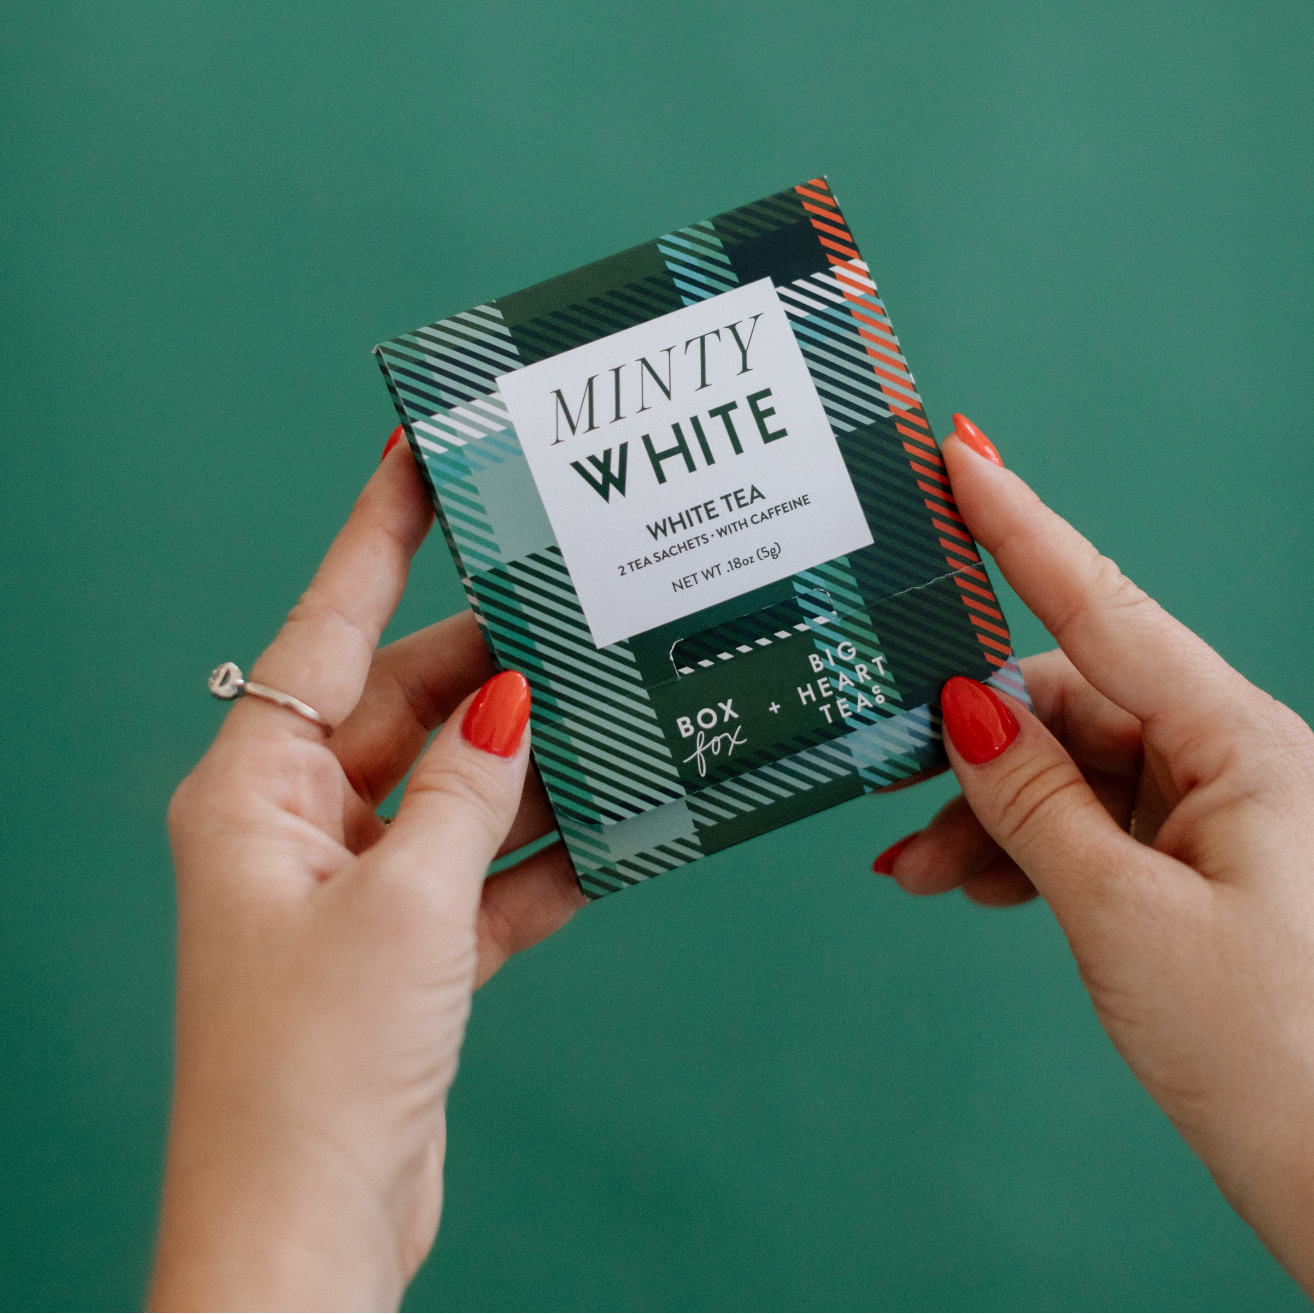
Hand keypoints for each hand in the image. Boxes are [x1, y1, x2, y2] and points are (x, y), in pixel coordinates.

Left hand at [149, 437, 585, 1312]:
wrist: (310, 1231)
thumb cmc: (313, 1068)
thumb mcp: (404, 903)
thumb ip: (466, 791)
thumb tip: (515, 701)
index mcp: (255, 793)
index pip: (325, 630)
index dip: (379, 538)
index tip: (421, 459)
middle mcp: (298, 827)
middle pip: (409, 709)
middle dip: (495, 671)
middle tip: (579, 613)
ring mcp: (355, 888)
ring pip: (457, 789)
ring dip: (532, 768)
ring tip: (613, 712)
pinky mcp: (406, 948)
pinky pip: (484, 872)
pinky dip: (542, 856)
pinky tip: (615, 829)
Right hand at [878, 417, 1313, 1289]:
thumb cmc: (1276, 1054)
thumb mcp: (1125, 917)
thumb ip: (1034, 803)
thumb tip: (965, 708)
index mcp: (1243, 746)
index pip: (1107, 609)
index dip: (1024, 526)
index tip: (963, 454)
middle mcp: (1230, 762)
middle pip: (1069, 705)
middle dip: (971, 742)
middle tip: (887, 770)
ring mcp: (1212, 815)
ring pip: (1066, 773)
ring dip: (986, 815)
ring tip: (923, 872)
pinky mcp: (1194, 866)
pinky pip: (1086, 826)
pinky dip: (1022, 851)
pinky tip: (977, 887)